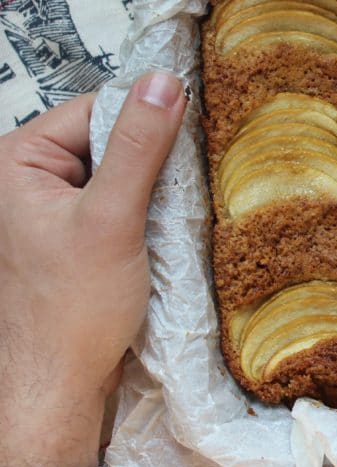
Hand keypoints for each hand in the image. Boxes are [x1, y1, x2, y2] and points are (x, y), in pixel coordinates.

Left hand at [0, 72, 185, 466]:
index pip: (93, 108)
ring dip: (153, 188)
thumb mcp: (111, 218)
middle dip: (151, 159)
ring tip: (172, 213)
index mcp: (17, 161)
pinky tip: (164, 230)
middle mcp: (28, 179)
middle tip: (183, 184)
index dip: (143, 120)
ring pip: (119, 171)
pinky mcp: (75, 235)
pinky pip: (120, 202)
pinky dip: (147, 212)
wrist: (59, 385)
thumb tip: (163, 81)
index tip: (189, 136)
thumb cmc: (72, 309)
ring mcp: (52, 209)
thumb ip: (138, 146)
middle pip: (108, 138)